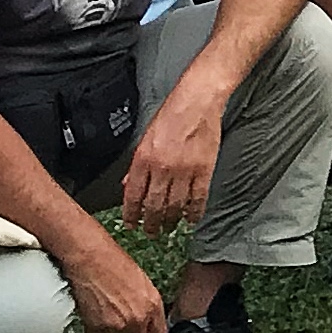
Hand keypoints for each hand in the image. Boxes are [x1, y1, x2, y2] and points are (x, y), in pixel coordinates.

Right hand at [60, 233, 168, 332]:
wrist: (91, 259)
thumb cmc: (114, 264)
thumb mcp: (143, 283)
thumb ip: (147, 306)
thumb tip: (147, 322)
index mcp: (153, 305)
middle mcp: (138, 318)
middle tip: (122, 332)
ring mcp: (118, 325)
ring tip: (107, 323)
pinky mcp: (98, 329)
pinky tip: (96, 322)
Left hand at [120, 88, 221, 235]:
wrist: (198, 100)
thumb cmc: (171, 114)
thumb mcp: (146, 137)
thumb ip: (136, 164)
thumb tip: (127, 185)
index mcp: (144, 159)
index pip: (133, 195)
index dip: (131, 214)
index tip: (132, 224)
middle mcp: (162, 168)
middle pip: (154, 206)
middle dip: (151, 224)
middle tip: (151, 232)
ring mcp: (184, 170)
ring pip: (175, 206)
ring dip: (171, 221)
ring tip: (169, 228)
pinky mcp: (204, 169)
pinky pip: (198, 198)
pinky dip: (194, 212)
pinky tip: (191, 219)